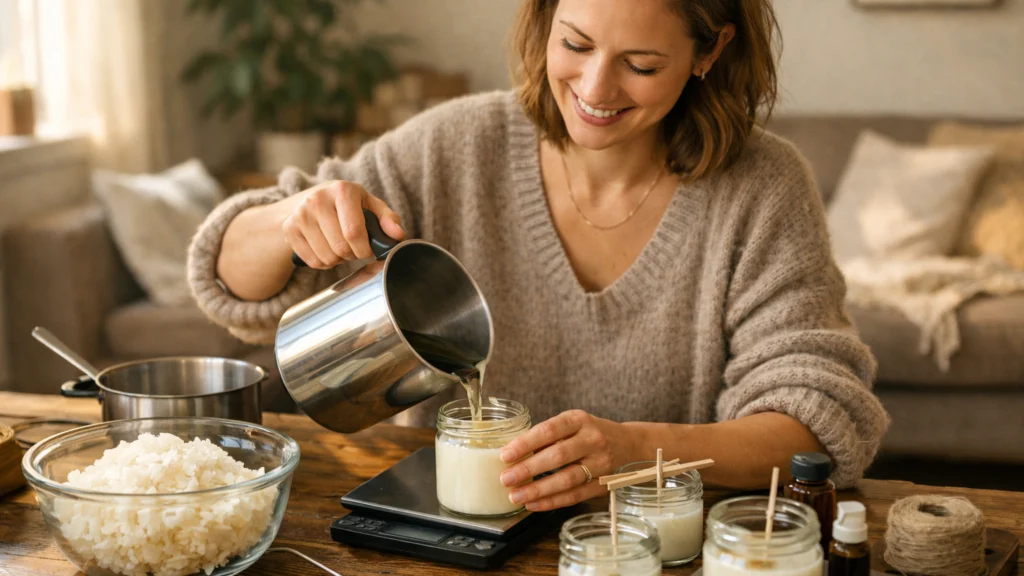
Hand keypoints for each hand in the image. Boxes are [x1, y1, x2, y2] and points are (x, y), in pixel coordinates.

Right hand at [280, 180, 404, 268]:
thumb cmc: (349, 204)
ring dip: (339, 260)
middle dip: (353, 255)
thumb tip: (397, 235)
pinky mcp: (289, 229)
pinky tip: (327, 249)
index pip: (354, 233)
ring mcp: (300, 214)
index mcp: (342, 190)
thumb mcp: (371, 205)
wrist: (314, 198)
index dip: (365, 250)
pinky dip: (324, 263)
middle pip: (340, 248)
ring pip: (326, 258)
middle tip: (354, 248)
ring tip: (340, 247)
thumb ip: (388, 219)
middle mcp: (317, 199)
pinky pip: (312, 262)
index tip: (368, 250)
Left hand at [498, 410, 641, 511]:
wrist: (631, 444)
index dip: (526, 443)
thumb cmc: (592, 433)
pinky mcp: (603, 484)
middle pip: (558, 456)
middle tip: (506, 479)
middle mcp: (593, 440)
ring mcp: (601, 463)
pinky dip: (553, 501)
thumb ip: (548, 437)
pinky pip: (575, 495)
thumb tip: (513, 454)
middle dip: (529, 469)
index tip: (505, 455)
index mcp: (579, 420)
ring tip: (516, 496)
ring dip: (539, 490)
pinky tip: (534, 504)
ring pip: (567, 479)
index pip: (549, 430)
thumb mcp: (573, 424)